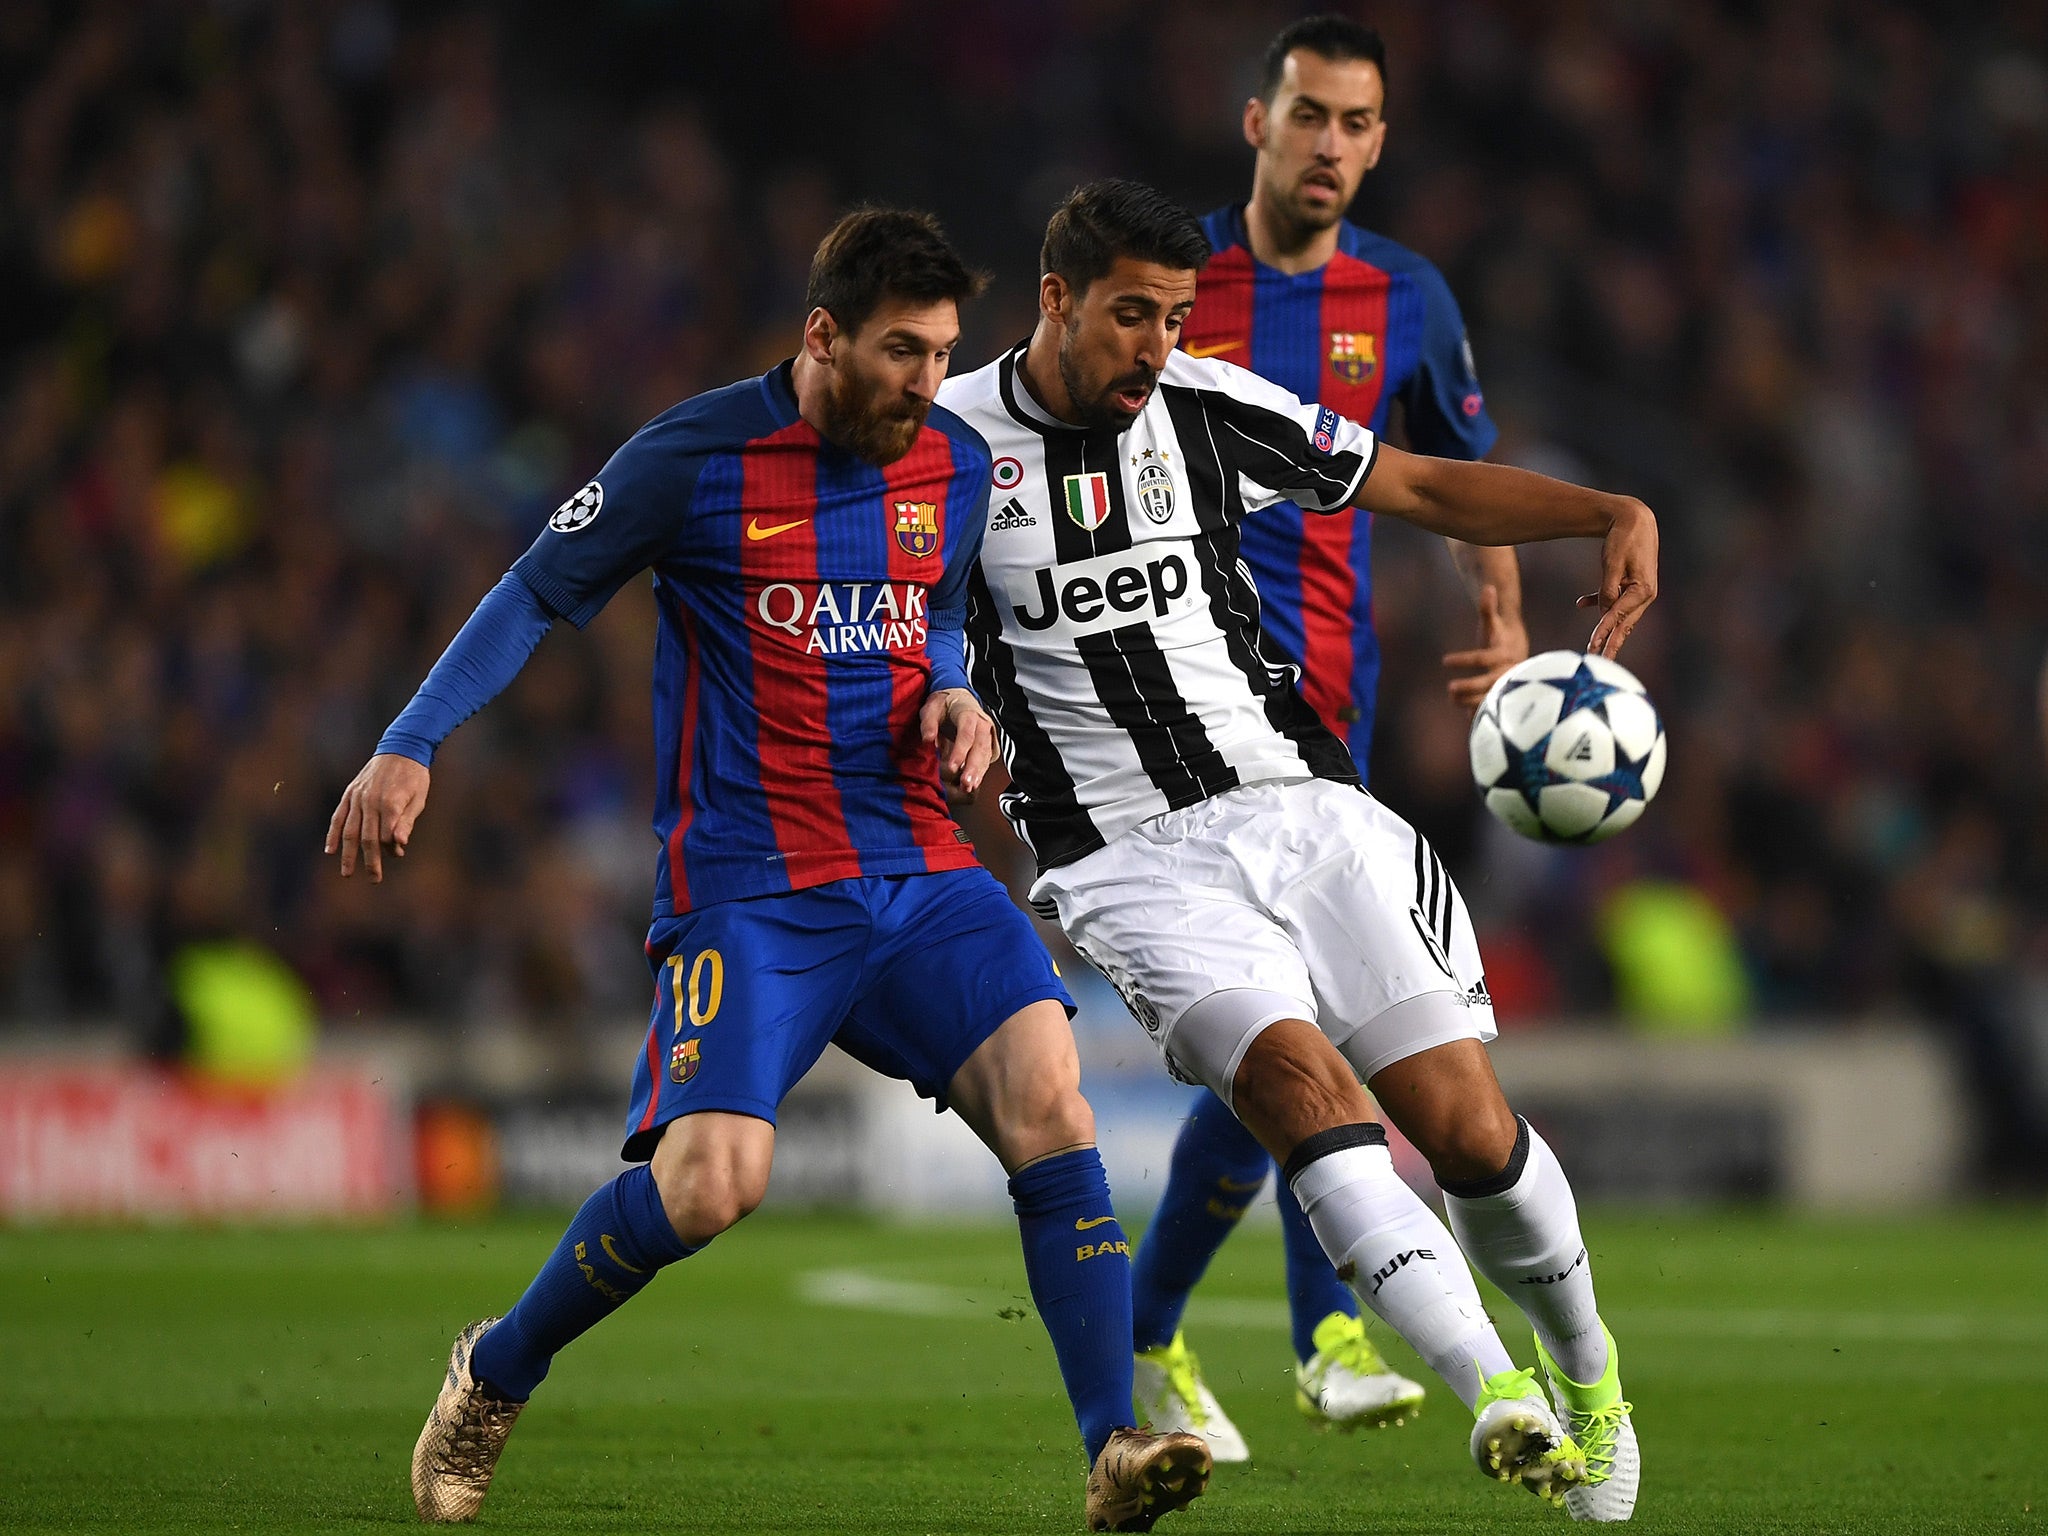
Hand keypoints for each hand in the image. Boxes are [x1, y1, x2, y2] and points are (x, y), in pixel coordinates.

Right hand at [325, 753, 430, 881]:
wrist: (401, 748)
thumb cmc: (414, 777)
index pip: (386, 836)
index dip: (391, 848)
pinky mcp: (350, 793)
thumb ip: (406, 823)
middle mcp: (370, 801)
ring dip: (348, 854)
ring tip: (347, 873)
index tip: (398, 854)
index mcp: (390, 803)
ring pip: (350, 831)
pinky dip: (333, 834)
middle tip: (374, 880)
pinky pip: (338, 817)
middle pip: (367, 838)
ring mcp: (357, 797)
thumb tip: (399, 845)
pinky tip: (330, 850)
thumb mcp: (418, 799)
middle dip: (370, 861)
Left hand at [919, 687, 995, 799]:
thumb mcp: (931, 707)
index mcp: (968, 713)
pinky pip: (986, 758)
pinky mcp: (987, 742)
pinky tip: (974, 784)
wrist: (958, 696)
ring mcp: (987, 733)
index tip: (952, 767)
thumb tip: (928, 740)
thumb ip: (929, 723)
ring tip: (969, 787)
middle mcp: (982, 724)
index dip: (960, 751)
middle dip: (973, 766)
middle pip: (980, 747)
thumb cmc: (943, 703)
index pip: (966, 734)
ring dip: (978, 772)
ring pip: (985, 754)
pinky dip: (981, 772)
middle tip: (965, 783)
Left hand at [1442, 583, 1529, 713]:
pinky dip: (1481, 714)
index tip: (1444, 660)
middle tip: (1449, 689)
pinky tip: (1467, 718)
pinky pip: (1493, 708)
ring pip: (1490, 698)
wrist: (1516, 650)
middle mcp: (1508, 672)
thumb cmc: (1499, 635)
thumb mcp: (1493, 623)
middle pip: (1489, 683)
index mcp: (1504, 654)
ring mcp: (1506, 686)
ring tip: (1451, 698)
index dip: (1464, 660)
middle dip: (1469, 687)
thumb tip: (1488, 587)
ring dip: (1471, 702)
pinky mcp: (1503, 696)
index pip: (1483, 658)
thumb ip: (1488, 608)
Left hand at [1579, 499, 1658, 656]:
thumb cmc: (1624, 538)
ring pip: (1620, 615)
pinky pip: (1616, 601)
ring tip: (1594, 649)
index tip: (1593, 648)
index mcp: (1643, 589)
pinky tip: (1581, 603)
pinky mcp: (1632, 585)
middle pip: (1624, 623)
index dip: (1604, 632)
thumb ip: (1608, 588)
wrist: (1634, 518)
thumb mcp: (1613, 563)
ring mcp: (1640, 591)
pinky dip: (1600, 602)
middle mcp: (1645, 594)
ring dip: (1606, 629)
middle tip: (1600, 662)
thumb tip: (1604, 611)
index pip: (1618, 616)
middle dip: (1611, 643)